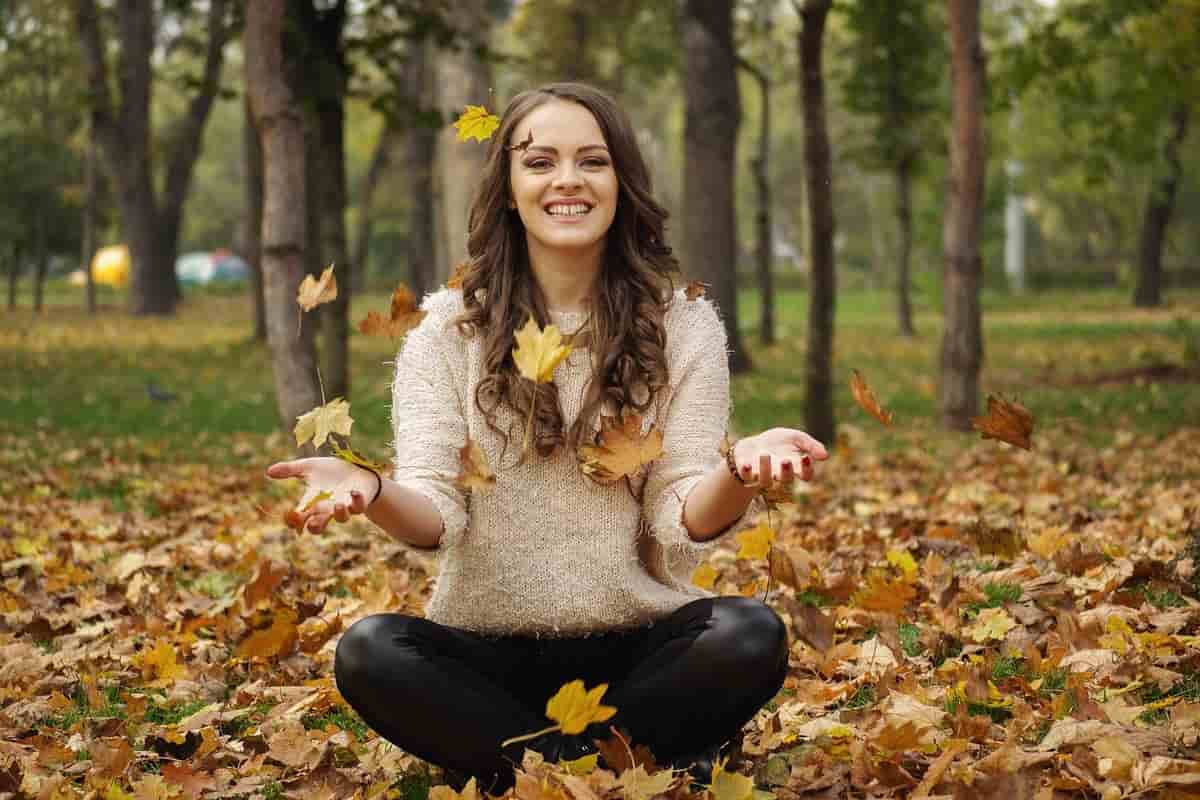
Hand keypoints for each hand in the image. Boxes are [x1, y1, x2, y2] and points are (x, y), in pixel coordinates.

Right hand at [265, 457, 379, 533]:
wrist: (357, 469)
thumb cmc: (331, 471)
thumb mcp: (309, 468)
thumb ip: (290, 470)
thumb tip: (268, 471)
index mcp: (313, 503)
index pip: (300, 518)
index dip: (294, 522)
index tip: (291, 517)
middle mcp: (327, 509)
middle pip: (318, 526)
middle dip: (314, 526)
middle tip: (310, 523)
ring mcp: (344, 507)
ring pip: (341, 518)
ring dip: (339, 513)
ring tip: (337, 505)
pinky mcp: (360, 501)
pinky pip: (359, 507)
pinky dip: (357, 501)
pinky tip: (354, 492)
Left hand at [732, 428, 828, 489]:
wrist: (754, 445)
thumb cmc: (778, 443)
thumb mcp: (796, 438)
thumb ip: (810, 445)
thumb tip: (825, 456)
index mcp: (794, 467)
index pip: (805, 475)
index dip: (807, 470)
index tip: (806, 458)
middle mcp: (779, 474)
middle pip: (785, 479)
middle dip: (786, 471)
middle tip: (786, 460)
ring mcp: (763, 475)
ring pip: (765, 480)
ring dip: (766, 469)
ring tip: (765, 454)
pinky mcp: (746, 473)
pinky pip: (746, 477)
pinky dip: (746, 472)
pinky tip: (746, 464)